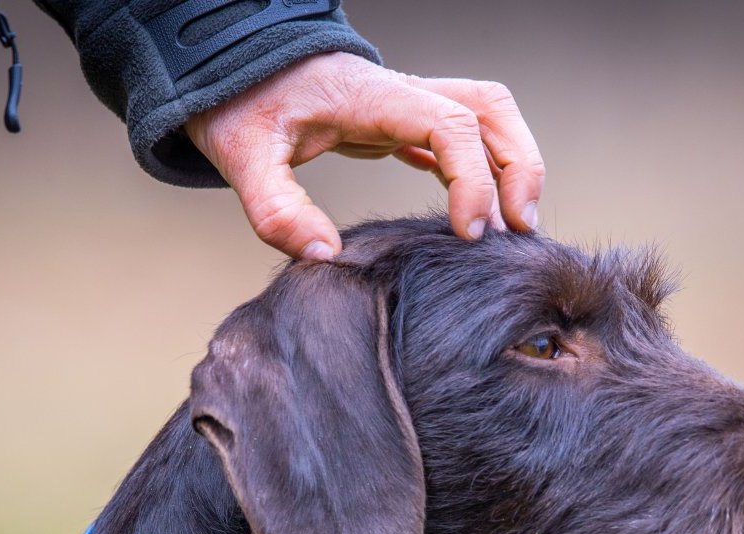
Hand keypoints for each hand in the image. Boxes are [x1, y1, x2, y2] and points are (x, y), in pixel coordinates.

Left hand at [184, 52, 544, 258]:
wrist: (226, 67)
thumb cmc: (235, 105)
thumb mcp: (241, 156)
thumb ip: (276, 209)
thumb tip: (326, 256)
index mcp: (370, 97)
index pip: (450, 125)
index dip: (474, 179)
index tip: (470, 234)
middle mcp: (398, 92)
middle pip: (489, 110)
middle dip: (517, 167)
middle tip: (517, 232)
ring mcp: (403, 103)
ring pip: (486, 118)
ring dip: (510, 165)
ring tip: (510, 227)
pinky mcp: (397, 120)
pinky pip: (460, 137)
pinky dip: (481, 171)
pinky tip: (475, 215)